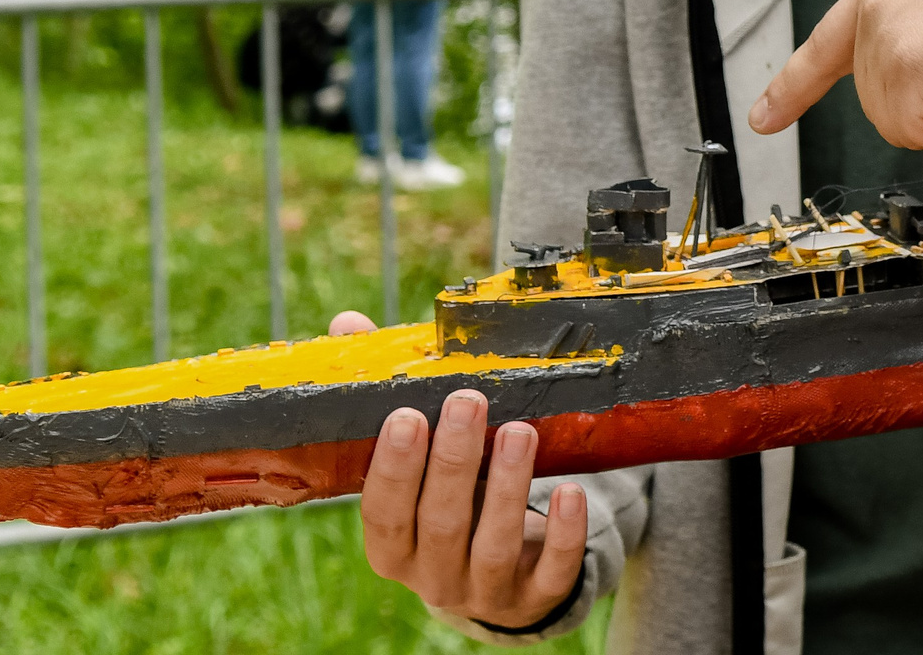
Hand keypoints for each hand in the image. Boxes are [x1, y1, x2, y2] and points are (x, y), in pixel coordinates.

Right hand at [329, 311, 585, 627]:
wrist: (501, 575)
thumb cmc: (449, 500)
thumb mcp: (418, 462)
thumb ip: (386, 396)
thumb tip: (349, 327)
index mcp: (394, 547)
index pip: (384, 514)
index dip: (394, 468)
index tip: (407, 415)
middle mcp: (433, 576)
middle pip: (440, 523)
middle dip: (454, 461)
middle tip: (469, 401)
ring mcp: (486, 590)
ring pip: (493, 545)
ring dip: (508, 486)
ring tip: (521, 430)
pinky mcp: (537, 596)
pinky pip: (551, 571)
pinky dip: (563, 533)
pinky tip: (573, 492)